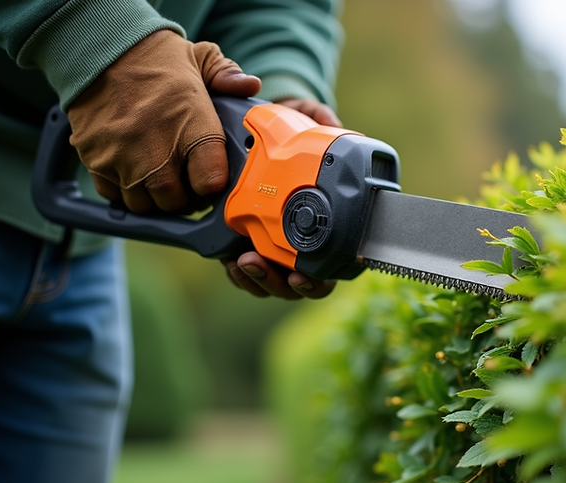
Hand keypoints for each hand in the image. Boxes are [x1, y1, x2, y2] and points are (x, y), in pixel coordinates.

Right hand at [67, 30, 260, 212]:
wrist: (97, 47)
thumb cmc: (154, 58)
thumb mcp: (199, 58)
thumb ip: (227, 76)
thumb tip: (250, 86)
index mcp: (191, 124)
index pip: (210, 181)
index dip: (212, 184)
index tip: (209, 178)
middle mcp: (156, 147)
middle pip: (174, 200)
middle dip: (181, 196)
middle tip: (182, 180)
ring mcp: (122, 156)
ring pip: (142, 203)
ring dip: (152, 196)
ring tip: (156, 175)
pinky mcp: (95, 159)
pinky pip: (112, 194)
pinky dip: (122, 189)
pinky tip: (131, 171)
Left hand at [222, 97, 340, 298]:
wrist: (263, 132)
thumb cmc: (293, 132)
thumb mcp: (305, 116)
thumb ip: (319, 117)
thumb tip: (334, 125)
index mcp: (323, 226)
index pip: (327, 268)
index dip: (317, 280)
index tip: (302, 274)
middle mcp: (300, 242)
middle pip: (297, 283)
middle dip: (282, 283)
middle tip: (271, 268)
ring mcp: (274, 245)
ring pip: (271, 282)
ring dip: (259, 280)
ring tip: (244, 262)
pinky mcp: (248, 243)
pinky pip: (246, 272)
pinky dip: (240, 275)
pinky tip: (231, 262)